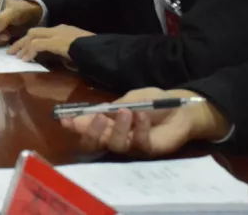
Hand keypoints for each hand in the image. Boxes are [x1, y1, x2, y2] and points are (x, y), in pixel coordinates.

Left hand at [7, 24, 93, 60]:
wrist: (100, 49)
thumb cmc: (94, 52)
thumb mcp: (79, 52)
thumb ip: (70, 54)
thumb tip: (67, 62)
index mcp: (63, 30)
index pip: (42, 32)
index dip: (30, 40)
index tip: (23, 49)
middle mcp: (58, 29)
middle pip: (34, 32)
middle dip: (22, 41)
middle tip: (13, 52)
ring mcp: (56, 34)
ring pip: (32, 36)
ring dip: (22, 46)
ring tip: (16, 56)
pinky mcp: (55, 41)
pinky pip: (37, 45)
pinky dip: (30, 52)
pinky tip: (25, 59)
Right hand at [60, 88, 227, 156]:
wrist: (182, 108)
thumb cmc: (154, 101)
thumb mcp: (131, 98)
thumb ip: (115, 105)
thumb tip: (96, 111)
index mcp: (108, 124)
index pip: (87, 129)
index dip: (75, 126)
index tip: (65, 119)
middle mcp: (116, 138)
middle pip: (96, 143)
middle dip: (91, 132)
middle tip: (97, 117)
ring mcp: (133, 146)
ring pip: (116, 145)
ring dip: (119, 128)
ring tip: (127, 111)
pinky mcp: (149, 150)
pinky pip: (140, 144)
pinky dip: (139, 128)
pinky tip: (142, 115)